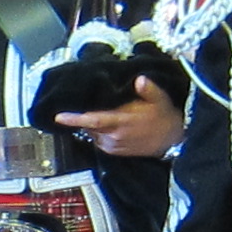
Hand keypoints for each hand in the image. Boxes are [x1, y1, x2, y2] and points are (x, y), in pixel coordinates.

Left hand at [56, 87, 184, 158]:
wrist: (172, 140)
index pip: (94, 120)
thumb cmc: (164, 116)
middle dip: (84, 116)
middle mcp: (114, 136)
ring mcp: (113, 145)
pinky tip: (109, 123)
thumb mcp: (160, 99)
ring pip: (92, 133)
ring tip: (107, 112)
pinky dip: (98, 131)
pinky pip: (98, 140)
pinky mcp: (115, 151)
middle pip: (88, 125)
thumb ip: (148, 89)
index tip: (59, 116)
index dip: (75, 119)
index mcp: (122, 122)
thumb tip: (139, 80)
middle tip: (88, 102)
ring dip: (93, 123)